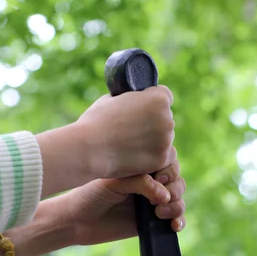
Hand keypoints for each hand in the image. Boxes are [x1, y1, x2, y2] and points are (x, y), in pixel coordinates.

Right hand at [36, 86, 174, 197]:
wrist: (89, 149)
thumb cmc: (96, 122)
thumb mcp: (114, 98)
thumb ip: (133, 99)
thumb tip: (137, 102)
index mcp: (158, 98)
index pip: (165, 96)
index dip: (152, 102)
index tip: (142, 110)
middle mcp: (167, 118)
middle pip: (166, 118)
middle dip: (154, 122)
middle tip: (133, 130)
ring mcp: (166, 140)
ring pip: (165, 137)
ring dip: (154, 139)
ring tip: (131, 144)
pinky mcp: (162, 159)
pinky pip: (165, 155)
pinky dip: (154, 155)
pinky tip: (137, 154)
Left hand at [64, 160, 185, 245]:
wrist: (77, 220)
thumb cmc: (90, 194)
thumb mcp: (114, 183)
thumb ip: (140, 183)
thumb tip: (165, 196)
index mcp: (140, 166)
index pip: (167, 160)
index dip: (168, 169)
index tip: (158, 178)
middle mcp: (150, 182)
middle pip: (177, 180)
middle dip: (174, 188)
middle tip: (159, 199)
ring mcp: (153, 202)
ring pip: (179, 199)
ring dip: (176, 205)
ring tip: (159, 213)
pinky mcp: (153, 222)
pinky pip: (176, 219)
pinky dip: (179, 221)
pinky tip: (174, 226)